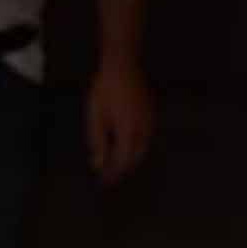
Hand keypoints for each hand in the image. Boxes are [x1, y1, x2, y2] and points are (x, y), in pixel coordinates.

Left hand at [85, 62, 153, 184]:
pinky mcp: (151, 114)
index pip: (122, 160)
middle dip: (122, 169)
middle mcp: (143, 127)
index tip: (103, 181)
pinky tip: (126, 146)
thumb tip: (98, 163)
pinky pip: (146, 137)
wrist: (122, 65)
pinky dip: (136, 146)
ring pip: (143, 148)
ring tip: (116, 164)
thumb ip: (97, 141)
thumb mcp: (95, 116)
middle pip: (136, 157)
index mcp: (128, 130)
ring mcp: (150, 120)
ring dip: (130, 158)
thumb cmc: (105, 88)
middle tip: (109, 177)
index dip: (112, 173)